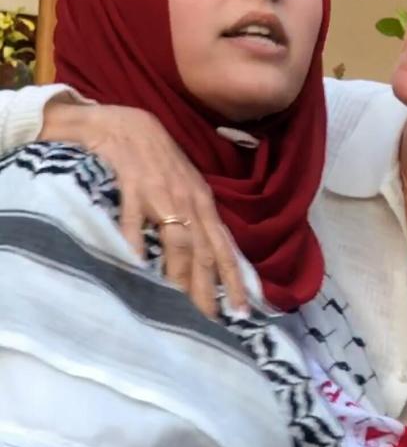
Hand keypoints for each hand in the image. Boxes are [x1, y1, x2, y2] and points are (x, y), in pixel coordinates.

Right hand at [41, 101, 246, 315]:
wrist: (125, 124)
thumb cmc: (155, 160)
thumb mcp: (183, 190)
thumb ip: (194, 221)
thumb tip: (204, 259)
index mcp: (203, 204)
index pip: (224, 248)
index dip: (234, 280)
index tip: (240, 311)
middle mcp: (189, 201)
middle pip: (205, 251)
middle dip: (208, 288)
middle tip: (210, 321)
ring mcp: (162, 194)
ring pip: (177, 240)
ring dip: (180, 274)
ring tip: (179, 304)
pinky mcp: (133, 184)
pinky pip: (135, 218)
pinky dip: (136, 241)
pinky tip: (136, 264)